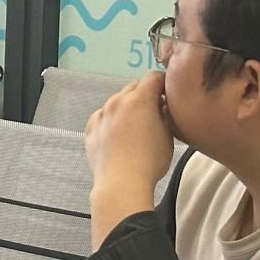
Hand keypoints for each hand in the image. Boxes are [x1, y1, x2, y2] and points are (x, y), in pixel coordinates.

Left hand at [84, 75, 175, 192]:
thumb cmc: (150, 161)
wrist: (121, 183)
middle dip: (146, 93)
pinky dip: (112, 119)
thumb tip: (162, 105)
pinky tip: (119, 134)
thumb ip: (165, 113)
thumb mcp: (168, 134)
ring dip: (128, 107)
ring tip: (137, 126)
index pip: (154, 77)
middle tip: (155, 110)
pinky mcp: (91, 128)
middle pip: (134, 87)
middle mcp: (117, 102)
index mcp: (139, 100)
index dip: (164, 83)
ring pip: (117, 101)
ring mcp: (101, 115)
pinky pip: (103, 116)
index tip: (169, 93)